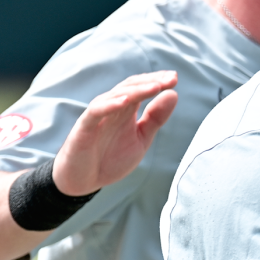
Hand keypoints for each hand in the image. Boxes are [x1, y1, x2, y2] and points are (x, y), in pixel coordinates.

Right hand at [52, 71, 178, 195]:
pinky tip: (125, 102)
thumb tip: (173, 94)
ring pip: (115, 96)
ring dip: (136, 90)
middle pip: (130, 87)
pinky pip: (96, 112)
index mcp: (125, 110)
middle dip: (151, 81)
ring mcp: (98, 116)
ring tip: (156, 87)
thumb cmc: (110, 158)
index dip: (157, 81)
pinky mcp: (84, 128)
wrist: (84, 182)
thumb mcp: (141, 139)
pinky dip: (109, 105)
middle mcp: (111, 108)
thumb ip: (155, 118)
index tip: (175, 78)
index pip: (141, 87)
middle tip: (171, 78)